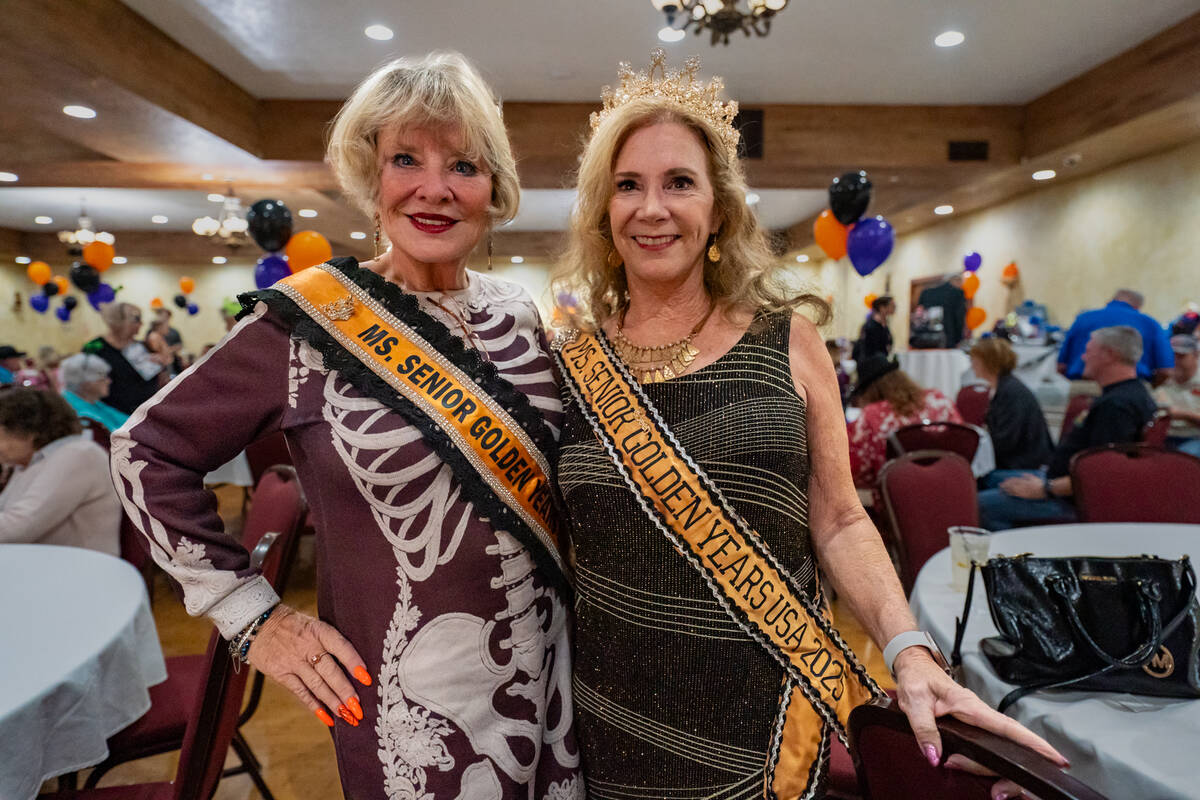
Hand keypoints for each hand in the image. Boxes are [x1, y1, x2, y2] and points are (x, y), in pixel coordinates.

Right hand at [246, 605, 370, 727]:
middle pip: (330, 671)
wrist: (258, 625)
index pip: (340, 646)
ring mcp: (293, 662)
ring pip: (317, 685)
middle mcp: (307, 646)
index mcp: (319, 631)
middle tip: (359, 708)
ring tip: (348, 716)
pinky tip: (327, 717)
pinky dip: (314, 706)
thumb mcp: (313, 624)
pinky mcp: (281, 674)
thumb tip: (354, 664)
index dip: (354, 662)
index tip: (367, 678)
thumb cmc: (293, 625)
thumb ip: (329, 642)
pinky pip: (301, 692)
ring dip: (333, 702)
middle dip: (346, 691)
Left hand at [893, 648, 1067, 797]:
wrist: (914, 667)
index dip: (1034, 743)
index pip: (1009, 727)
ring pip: (995, 750)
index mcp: (971, 707)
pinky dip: (982, 763)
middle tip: (996, 791)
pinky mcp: (972, 727)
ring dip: (987, 769)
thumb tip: (934, 755)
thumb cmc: (917, 679)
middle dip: (1005, 771)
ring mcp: (977, 722)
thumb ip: (925, 729)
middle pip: (1006, 746)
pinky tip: (973, 769)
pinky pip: (986, 747)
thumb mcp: (915, 702)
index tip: (1057, 758)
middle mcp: (979, 714)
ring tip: (965, 773)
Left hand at [998, 474, 1044, 498]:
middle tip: (1000, 484)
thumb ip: (1028, 476)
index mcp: (1024, 480)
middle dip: (1005, 484)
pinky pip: (1016, 494)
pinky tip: (1007, 493)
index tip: (1005, 480)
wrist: (1044, 490)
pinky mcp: (1023, 495)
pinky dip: (1010, 493)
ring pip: (1012, 489)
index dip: (1009, 480)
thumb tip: (1023, 474)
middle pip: (1012, 484)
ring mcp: (1022, 490)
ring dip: (1006, 488)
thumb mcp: (1034, 478)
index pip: (1015, 479)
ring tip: (1001, 488)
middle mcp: (1022, 485)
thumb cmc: (1040, 484)